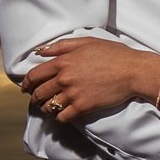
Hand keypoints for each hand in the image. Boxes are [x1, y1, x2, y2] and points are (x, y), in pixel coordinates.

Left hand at [23, 35, 159, 127]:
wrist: (133, 71)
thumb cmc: (113, 54)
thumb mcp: (86, 42)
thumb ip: (61, 46)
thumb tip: (41, 51)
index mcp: (63, 61)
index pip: (35, 75)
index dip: (27, 83)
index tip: (26, 88)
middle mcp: (64, 78)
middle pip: (39, 93)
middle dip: (34, 98)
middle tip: (35, 100)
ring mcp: (73, 94)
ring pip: (49, 106)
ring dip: (46, 108)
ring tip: (48, 108)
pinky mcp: (83, 107)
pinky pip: (63, 117)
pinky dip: (59, 117)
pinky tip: (62, 115)